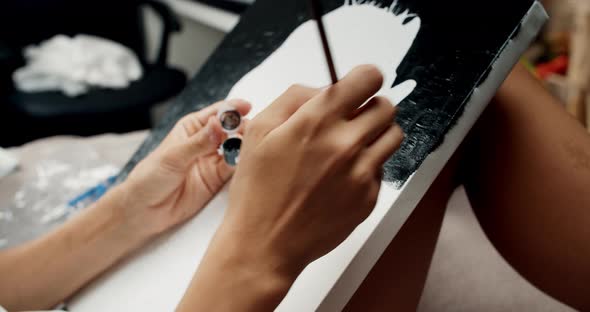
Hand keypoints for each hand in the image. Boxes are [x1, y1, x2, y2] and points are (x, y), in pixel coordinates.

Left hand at [116, 99, 251, 238]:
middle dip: (242, 128)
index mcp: (192, 128)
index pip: (217, 113)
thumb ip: (198, 142)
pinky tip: (245, 164)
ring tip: (247, 147)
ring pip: (237, 149)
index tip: (246, 107)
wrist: (143, 210)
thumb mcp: (173, 156)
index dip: (233, 109)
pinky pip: (235, 170)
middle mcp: (205, 142)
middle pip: (231, 129)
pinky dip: (243, 166)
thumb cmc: (149, 178)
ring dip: (244, 146)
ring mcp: (213, 161)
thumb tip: (218, 125)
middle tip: (247, 132)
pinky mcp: (218, 180)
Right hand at [180, 65, 404, 310]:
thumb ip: (295, 97)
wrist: (265, 243)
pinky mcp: (369, 198)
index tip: (359, 86)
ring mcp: (361, 173)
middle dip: (370, 107)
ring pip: (393, 136)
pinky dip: (367, 167)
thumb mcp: (259, 130)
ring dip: (376, 134)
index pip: (368, 78)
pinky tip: (341, 178)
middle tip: (351, 120)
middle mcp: (345, 144)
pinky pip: (382, 169)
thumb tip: (325, 88)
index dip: (365, 78)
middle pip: (387, 107)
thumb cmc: (257, 189)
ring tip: (350, 147)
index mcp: (317, 121)